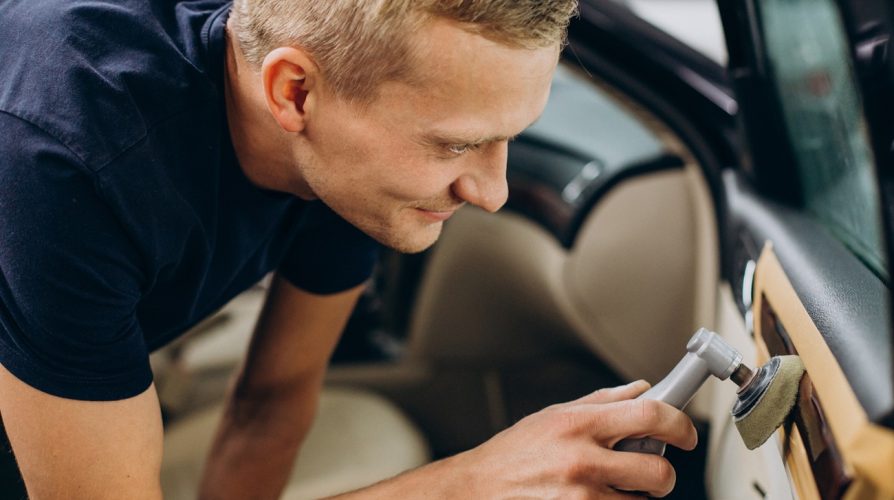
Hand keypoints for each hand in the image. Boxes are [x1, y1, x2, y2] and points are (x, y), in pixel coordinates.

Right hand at [454, 380, 696, 498]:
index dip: (680, 424)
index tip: (685, 433)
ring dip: (637, 496)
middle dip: (663, 472)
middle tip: (651, 468)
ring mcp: (582, 498)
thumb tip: (642, 389)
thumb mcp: (554, 415)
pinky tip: (597, 498)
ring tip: (611, 486)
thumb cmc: (513, 453)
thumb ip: (602, 402)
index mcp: (579, 424)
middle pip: (658, 471)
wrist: (478, 489)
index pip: (650, 415)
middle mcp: (583, 460)